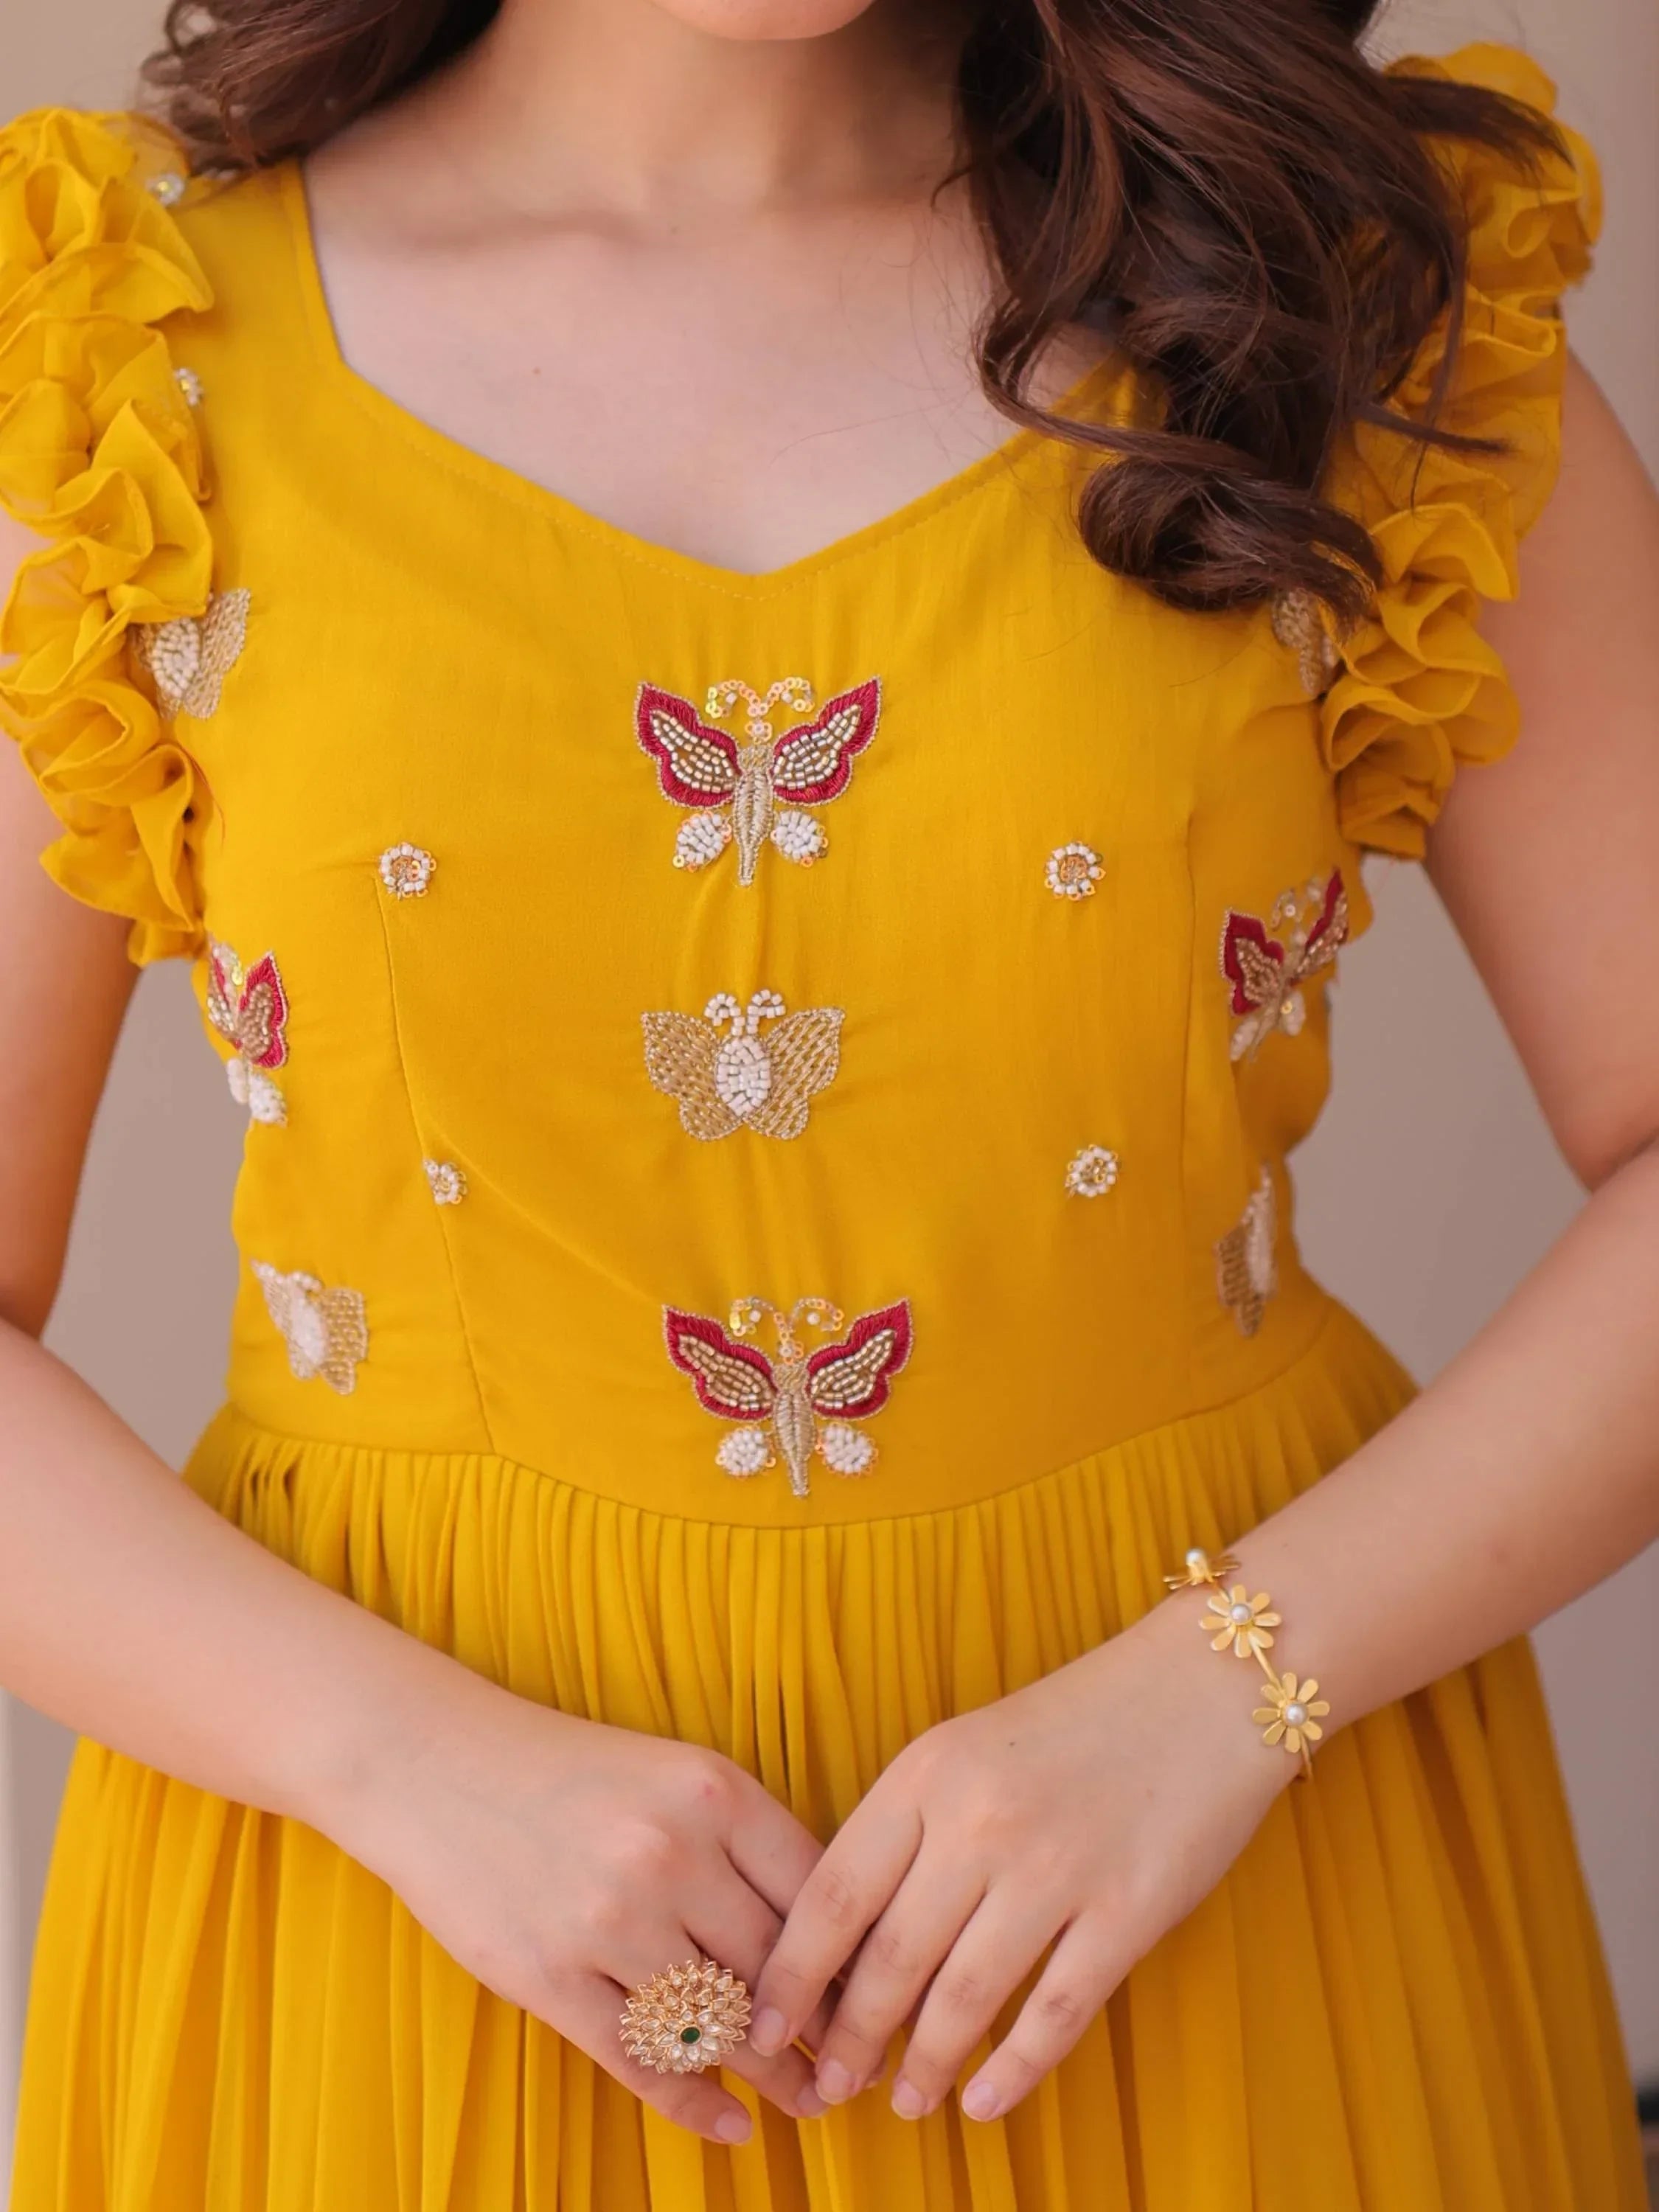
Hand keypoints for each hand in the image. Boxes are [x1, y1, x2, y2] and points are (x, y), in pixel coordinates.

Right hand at [331, 1666, 833, 2143]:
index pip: (817, 1894)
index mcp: (713, 1793)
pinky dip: (695, 2104)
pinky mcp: (547, 1976)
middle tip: (857, 2068)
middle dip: (823, 2029)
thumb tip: (825, 1934)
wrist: (435, 1764)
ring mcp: (606, 1920)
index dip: (856, 1957)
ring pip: (716, 2024)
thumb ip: (744, 1843)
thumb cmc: (569, 1772)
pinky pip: (640, 2061)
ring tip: (806, 2101)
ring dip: (771, 2076)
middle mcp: (669, 1854)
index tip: (881, 1996)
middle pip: (775, 1967)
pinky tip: (731, 2125)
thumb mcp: (674, 1774)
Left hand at [749, 1596, 1290, 2122]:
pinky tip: (985, 2101)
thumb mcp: (965, 1749)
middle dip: (849, 2037)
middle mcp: (980, 1822)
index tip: (762, 2025)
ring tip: (904, 2102)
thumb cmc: (1073, 1724)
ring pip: (964, 1996)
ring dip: (924, 2063)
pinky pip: (1055, 2011)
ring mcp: (1057, 1869)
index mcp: (927, 1774)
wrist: (1202, 1688)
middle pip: (889, 1958)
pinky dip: (1013, 2068)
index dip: (791, 1975)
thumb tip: (848, 1937)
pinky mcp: (1128, 1911)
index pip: (834, 1894)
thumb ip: (908, 1829)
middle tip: (829, 2085)